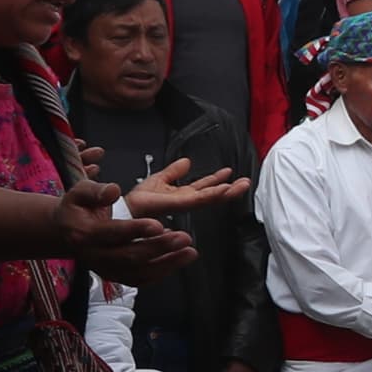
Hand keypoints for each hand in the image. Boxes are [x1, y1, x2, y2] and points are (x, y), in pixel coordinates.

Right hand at [50, 174, 195, 277]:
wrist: (66, 232)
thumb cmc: (77, 208)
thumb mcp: (79, 192)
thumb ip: (95, 190)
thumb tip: (113, 191)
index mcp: (85, 234)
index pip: (112, 234)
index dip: (136, 230)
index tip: (158, 224)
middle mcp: (95, 256)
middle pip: (130, 256)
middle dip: (160, 248)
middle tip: (184, 237)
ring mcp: (106, 269)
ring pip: (138, 272)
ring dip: (167, 264)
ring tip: (190, 251)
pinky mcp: (116, 276)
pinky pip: (141, 280)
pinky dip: (162, 272)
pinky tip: (179, 259)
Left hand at [121, 156, 252, 224]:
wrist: (125, 210)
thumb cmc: (137, 200)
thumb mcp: (158, 180)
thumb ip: (174, 172)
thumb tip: (187, 161)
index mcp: (182, 195)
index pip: (205, 188)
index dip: (217, 180)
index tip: (231, 173)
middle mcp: (185, 201)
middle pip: (212, 195)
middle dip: (230, 189)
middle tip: (246, 183)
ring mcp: (182, 204)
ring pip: (209, 198)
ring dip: (226, 192)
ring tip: (240, 186)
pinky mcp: (177, 204)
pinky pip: (198, 199)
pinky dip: (212, 195)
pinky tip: (223, 190)